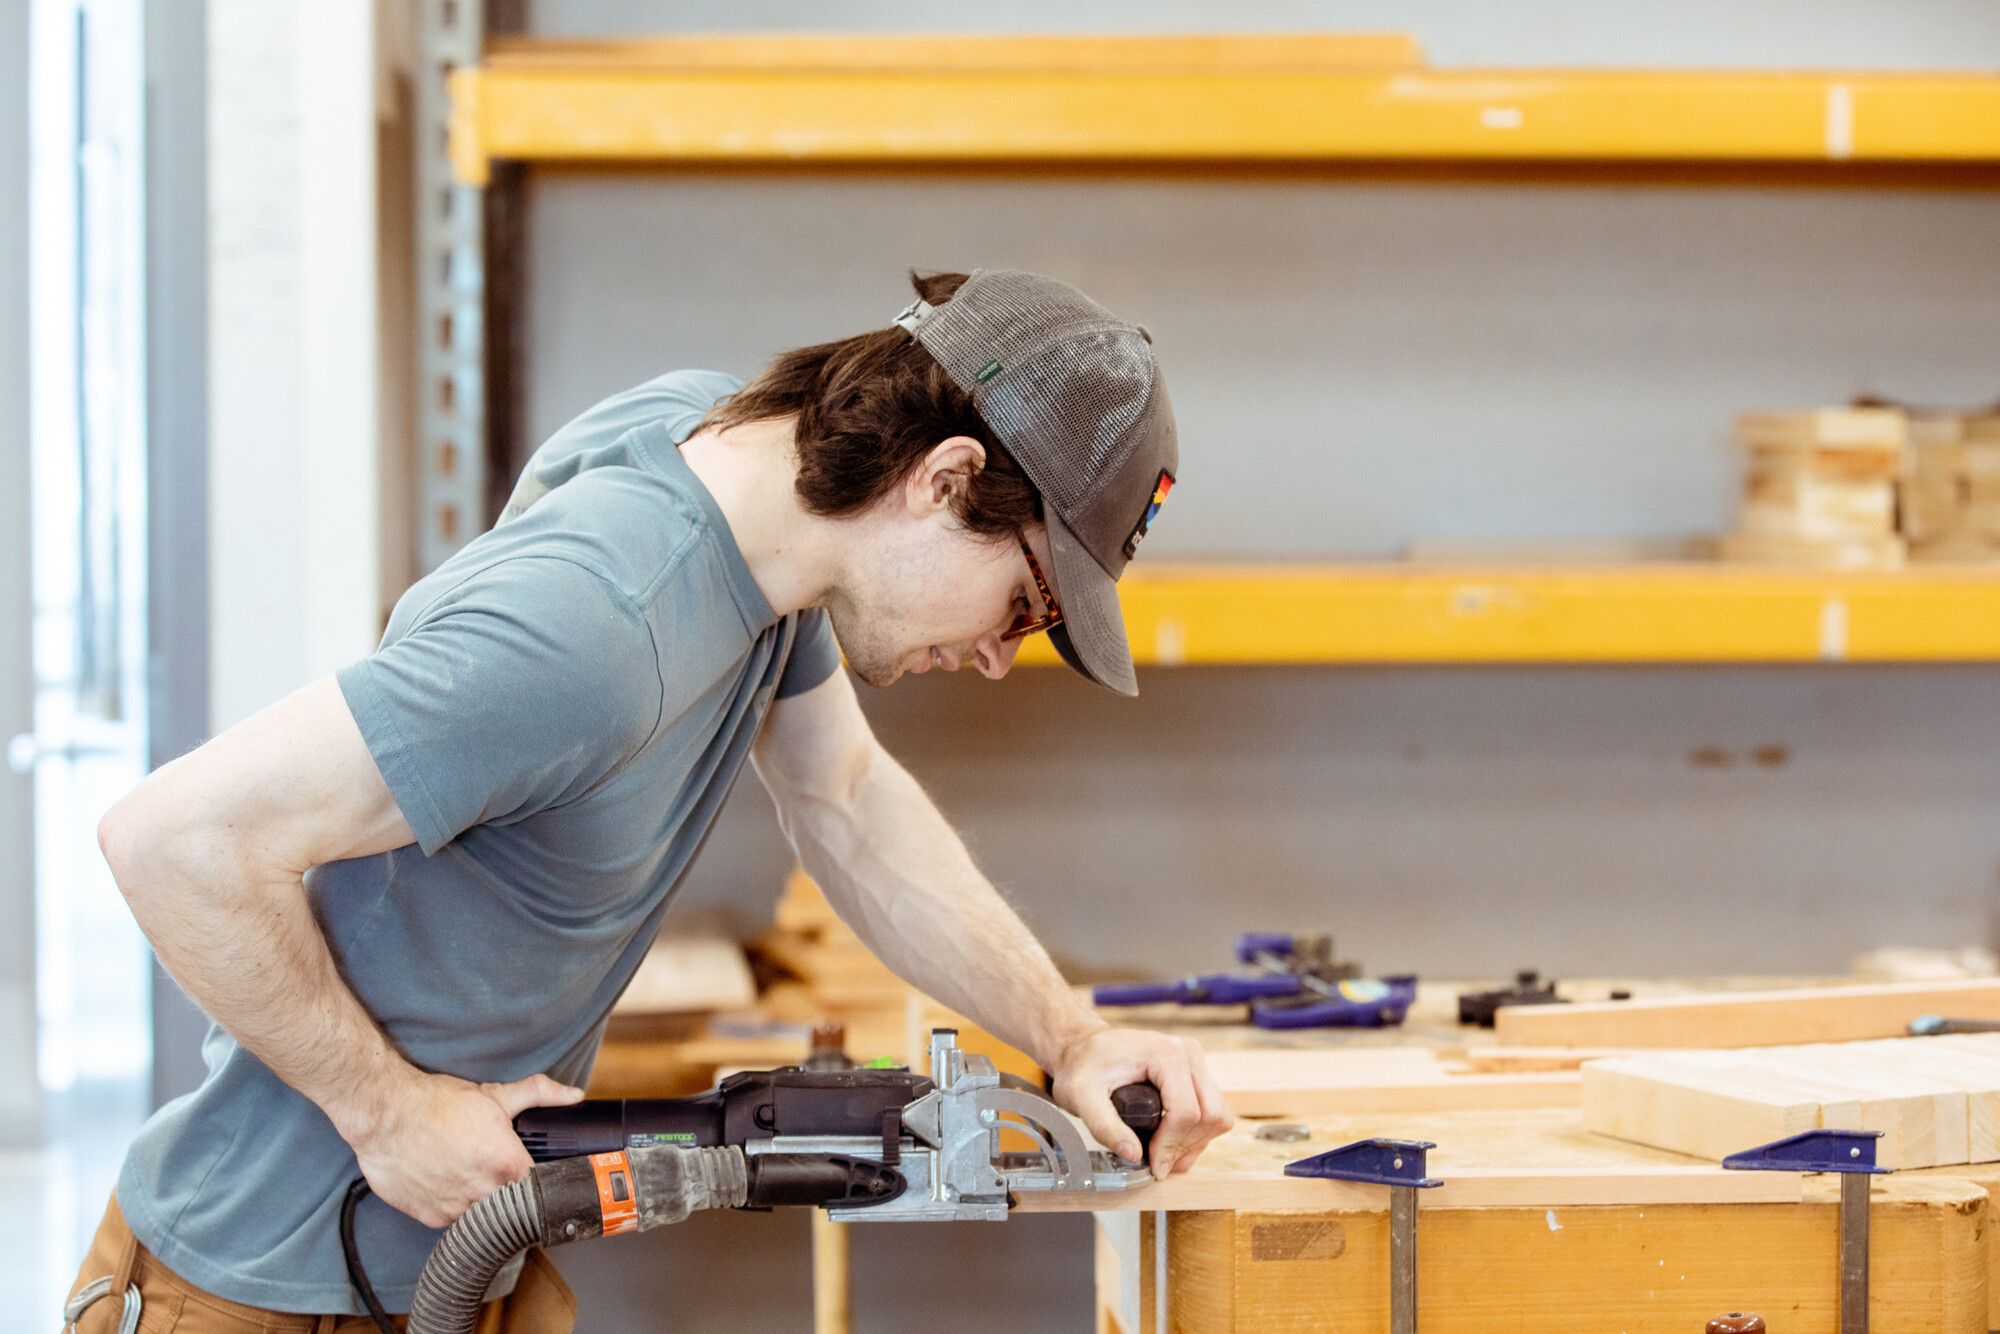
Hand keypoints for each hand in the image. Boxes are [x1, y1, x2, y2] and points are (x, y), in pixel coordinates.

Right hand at [337, 1069, 584, 1227]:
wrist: (385, 1114)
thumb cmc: (437, 1104)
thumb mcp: (494, 1095)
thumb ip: (538, 1094)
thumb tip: (572, 1096)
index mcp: (507, 1164)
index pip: (540, 1187)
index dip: (542, 1184)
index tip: (539, 1180)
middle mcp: (483, 1192)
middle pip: (511, 1205)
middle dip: (509, 1190)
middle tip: (497, 1171)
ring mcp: (456, 1208)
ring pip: (481, 1216)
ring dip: (481, 1201)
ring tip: (469, 1174)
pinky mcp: (430, 1217)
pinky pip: (452, 1220)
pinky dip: (453, 1205)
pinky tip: (446, 1182)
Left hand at [1048, 1025, 1233, 1179]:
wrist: (1085, 1047)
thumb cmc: (1084, 1066)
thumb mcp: (1082, 1097)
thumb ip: (1104, 1127)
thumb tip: (1133, 1155)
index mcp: (1166, 1054)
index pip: (1188, 1112)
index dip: (1171, 1146)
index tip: (1152, 1164)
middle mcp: (1188, 1053)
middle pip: (1211, 1116)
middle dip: (1186, 1147)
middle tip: (1159, 1165)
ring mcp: (1196, 1062)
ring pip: (1218, 1117)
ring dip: (1195, 1144)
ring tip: (1164, 1157)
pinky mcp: (1196, 1074)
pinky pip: (1213, 1112)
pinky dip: (1197, 1135)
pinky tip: (1171, 1144)